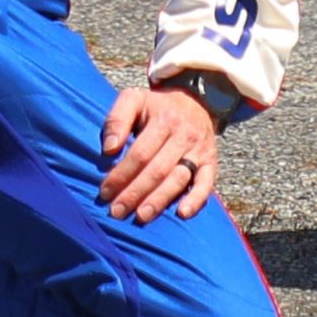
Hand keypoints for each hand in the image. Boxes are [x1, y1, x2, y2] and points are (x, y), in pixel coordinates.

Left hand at [101, 82, 224, 222]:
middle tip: (117, 211)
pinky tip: (182, 214)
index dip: (121, 174)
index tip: (105, 191)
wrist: (196, 100)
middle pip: (157, 170)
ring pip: (178, 179)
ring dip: (159, 201)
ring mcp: (199, 151)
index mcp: (164, 120)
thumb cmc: (157, 106)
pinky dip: (196, 200)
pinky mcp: (210, 163)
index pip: (140, 153)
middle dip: (135, 193)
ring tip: (141, 216)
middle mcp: (184, 136)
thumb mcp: (134, 99)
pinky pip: (206, 184)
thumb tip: (109, 149)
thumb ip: (117, 119)